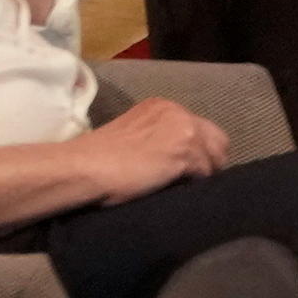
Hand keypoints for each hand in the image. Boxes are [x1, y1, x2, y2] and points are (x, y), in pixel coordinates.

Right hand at [78, 97, 230, 204]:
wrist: (82, 168)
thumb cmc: (96, 160)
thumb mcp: (131, 137)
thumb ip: (155, 139)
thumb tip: (175, 159)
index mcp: (161, 106)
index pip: (198, 127)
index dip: (198, 150)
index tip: (189, 169)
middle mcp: (176, 111)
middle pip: (216, 138)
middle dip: (209, 160)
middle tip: (193, 181)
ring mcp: (183, 129)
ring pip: (215, 156)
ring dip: (204, 174)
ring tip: (185, 189)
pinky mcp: (184, 151)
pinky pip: (206, 172)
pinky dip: (196, 184)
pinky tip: (179, 191)